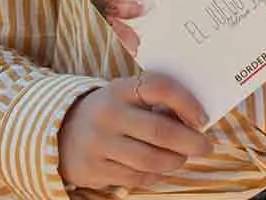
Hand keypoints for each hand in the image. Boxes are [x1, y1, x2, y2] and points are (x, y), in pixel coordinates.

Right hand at [57, 73, 212, 191]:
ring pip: (151, 160)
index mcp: (119, 90)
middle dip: (190, 141)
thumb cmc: (108, 113)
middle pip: (160, 131)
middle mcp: (108, 115)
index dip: (187, 102)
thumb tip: (194, 120)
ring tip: (181, 158)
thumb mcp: (125, 97)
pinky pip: (137, 178)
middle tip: (205, 146)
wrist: (60, 131)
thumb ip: (155, 103)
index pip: (159, 87)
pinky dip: (155, 176)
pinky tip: (159, 169)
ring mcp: (99, 144)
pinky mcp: (95, 169)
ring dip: (175, 161)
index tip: (203, 118)